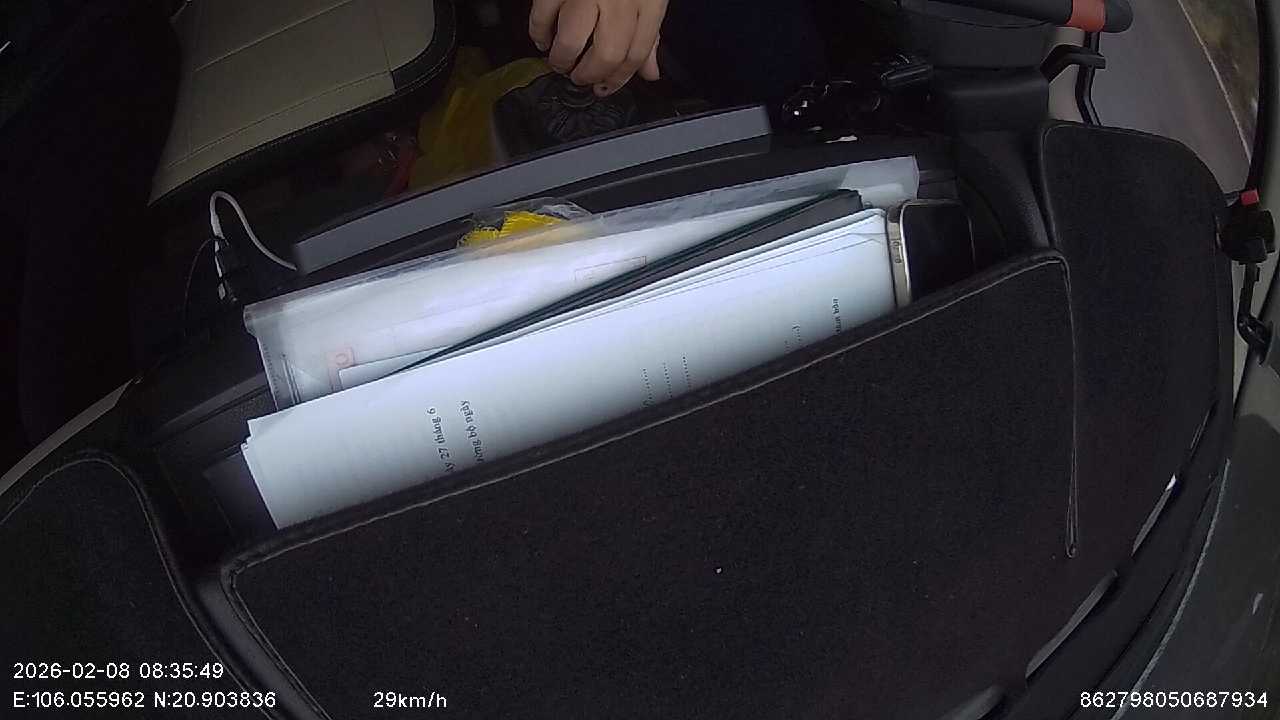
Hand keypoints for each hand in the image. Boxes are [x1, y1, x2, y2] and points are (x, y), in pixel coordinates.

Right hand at [529, 0, 666, 95]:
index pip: (636, 55)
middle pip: (606, 54)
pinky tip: (542, 39)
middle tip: (580, 78)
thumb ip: (650, 36)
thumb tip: (650, 74)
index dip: (619, 79)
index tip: (604, 88)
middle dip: (590, 74)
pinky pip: (543, 16)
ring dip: (562, 59)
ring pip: (571, 40)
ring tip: (560, 63)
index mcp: (648, 3)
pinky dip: (538, 33)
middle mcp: (619, 0)